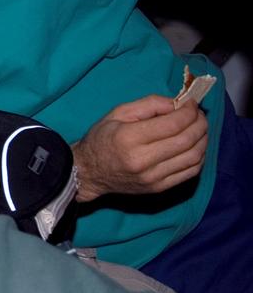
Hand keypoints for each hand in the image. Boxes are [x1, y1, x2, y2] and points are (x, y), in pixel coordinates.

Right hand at [73, 95, 206, 201]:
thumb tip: (178, 104)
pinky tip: (195, 146)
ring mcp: (153, 177)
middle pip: (186, 140)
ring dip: (203, 139)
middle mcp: (143, 160)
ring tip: (199, 128)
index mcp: (129, 138)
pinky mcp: (159, 188)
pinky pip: (191, 172)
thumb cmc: (102, 138)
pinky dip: (200, 156)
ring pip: (194, 157)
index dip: (189, 112)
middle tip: (199, 115)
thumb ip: (149, 104)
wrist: (89, 173)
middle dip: (200, 123)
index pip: (173, 124)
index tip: (192, 103)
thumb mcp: (118, 113)